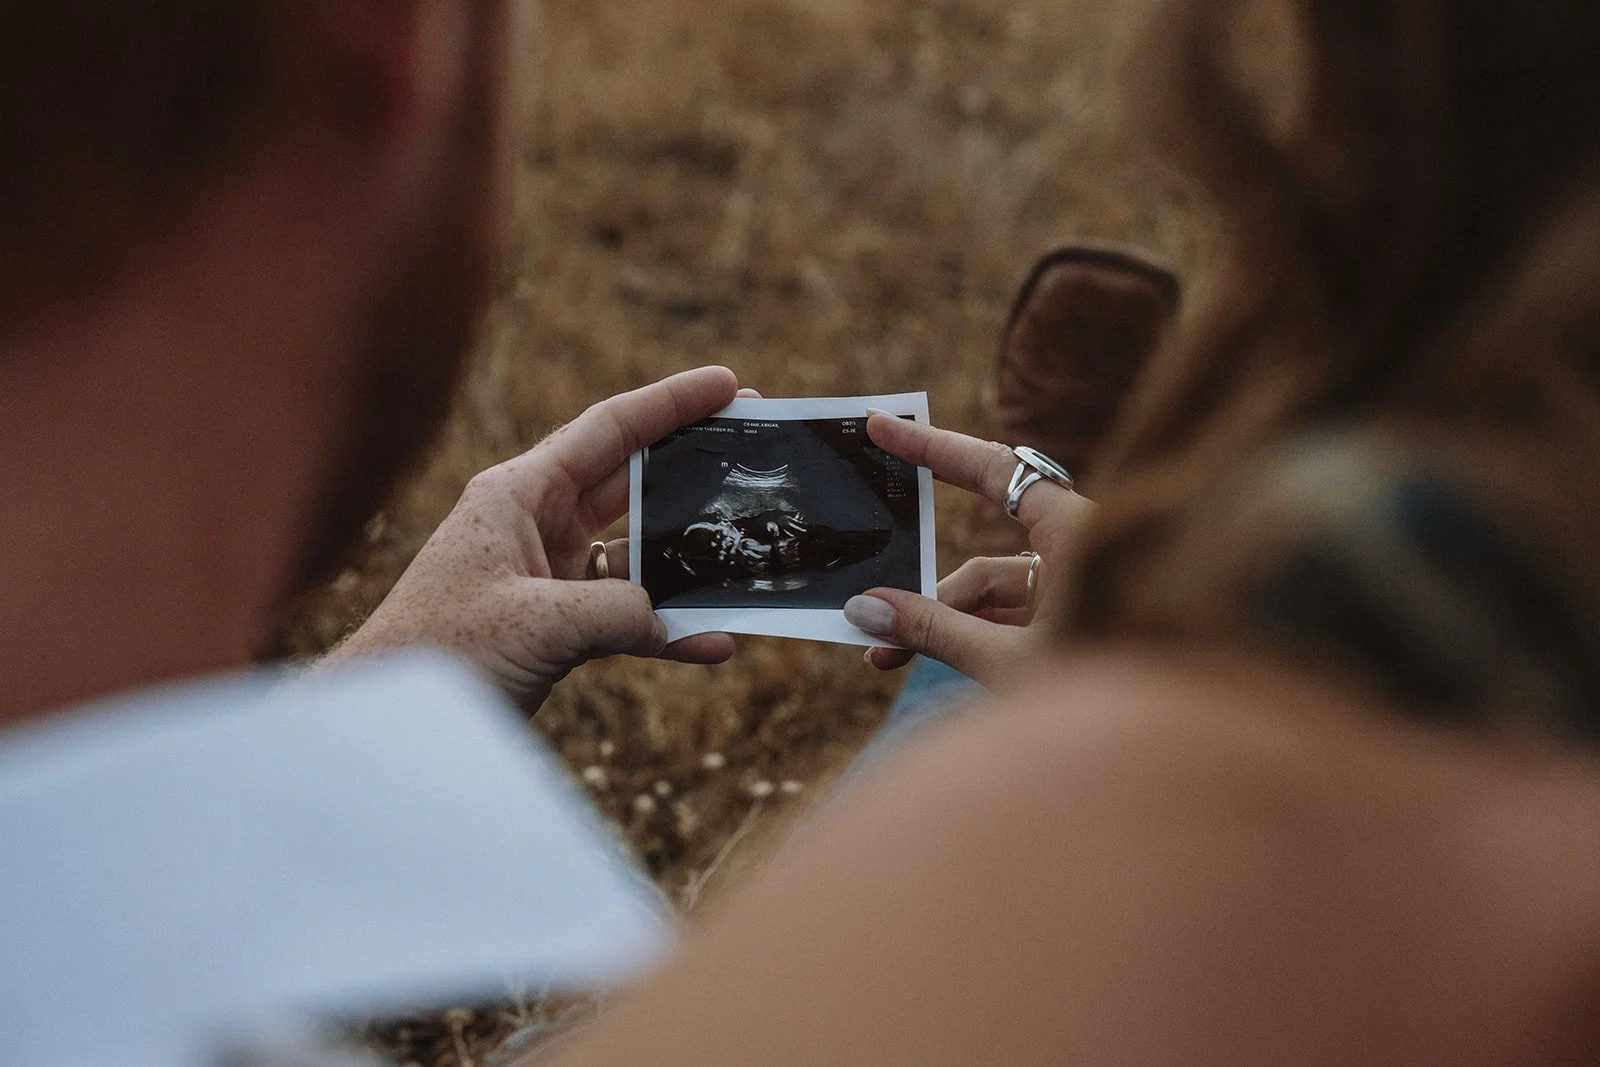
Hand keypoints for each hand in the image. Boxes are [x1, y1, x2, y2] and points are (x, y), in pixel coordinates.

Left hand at [328, 367, 746, 711]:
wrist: (388, 721)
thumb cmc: (437, 655)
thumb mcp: (536, 622)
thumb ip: (618, 609)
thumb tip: (676, 618)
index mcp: (517, 493)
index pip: (607, 430)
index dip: (671, 403)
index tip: (730, 384)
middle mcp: (535, 522)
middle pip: (630, 477)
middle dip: (691, 461)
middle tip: (753, 442)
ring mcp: (549, 573)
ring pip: (637, 548)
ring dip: (688, 554)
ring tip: (747, 542)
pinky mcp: (557, 622)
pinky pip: (627, 612)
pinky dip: (668, 628)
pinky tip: (711, 643)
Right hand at [844, 414, 1094, 690]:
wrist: (1186, 745)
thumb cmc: (1119, 694)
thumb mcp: (1011, 661)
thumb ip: (935, 632)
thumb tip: (865, 610)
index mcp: (1079, 534)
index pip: (992, 471)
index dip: (932, 448)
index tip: (882, 425)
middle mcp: (1082, 553)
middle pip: (984, 551)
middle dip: (922, 583)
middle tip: (864, 580)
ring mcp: (1084, 594)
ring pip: (996, 595)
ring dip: (942, 624)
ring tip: (882, 660)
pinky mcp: (1082, 628)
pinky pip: (1016, 620)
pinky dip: (974, 638)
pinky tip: (926, 663)